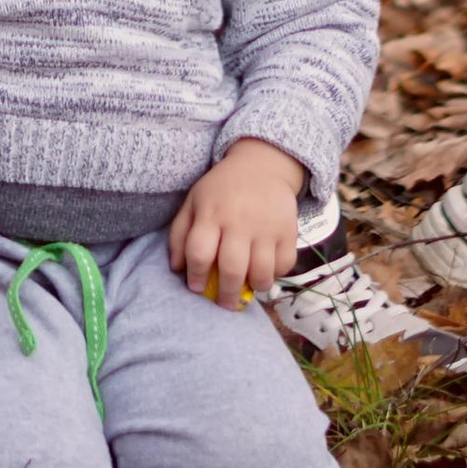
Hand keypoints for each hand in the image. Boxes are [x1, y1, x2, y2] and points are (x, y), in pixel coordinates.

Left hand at [168, 137, 305, 305]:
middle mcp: (239, 220)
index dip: (195, 277)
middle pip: (232, 269)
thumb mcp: (194, 202)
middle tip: (224, 303)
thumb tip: (176, 269)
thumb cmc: (222, 189)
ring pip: (262, 272)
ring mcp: (266, 226)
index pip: (199, 253)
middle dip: (226, 294)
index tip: (196, 288)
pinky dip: (276, 274)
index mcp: (211, 212)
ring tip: (248, 287)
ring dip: (254, 287)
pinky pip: (284, 264)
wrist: (261, 164)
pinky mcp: (289, 229)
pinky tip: (266, 268)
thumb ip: (180, 234)